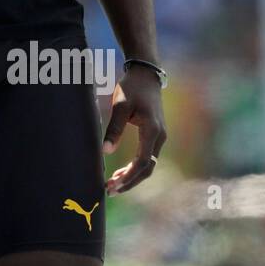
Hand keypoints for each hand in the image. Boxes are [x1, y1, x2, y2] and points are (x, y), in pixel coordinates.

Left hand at [103, 64, 166, 194]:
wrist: (146, 76)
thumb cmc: (132, 88)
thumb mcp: (120, 105)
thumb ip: (114, 128)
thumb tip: (105, 151)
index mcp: (152, 130)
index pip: (143, 161)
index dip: (129, 176)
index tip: (114, 184)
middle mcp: (159, 137)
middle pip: (147, 168)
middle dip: (130, 181)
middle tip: (110, 189)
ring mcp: (159, 137)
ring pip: (148, 165)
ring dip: (132, 176)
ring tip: (113, 184)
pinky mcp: (155, 136)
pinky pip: (147, 157)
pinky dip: (135, 168)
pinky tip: (121, 173)